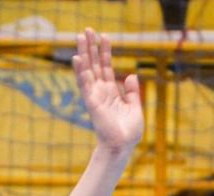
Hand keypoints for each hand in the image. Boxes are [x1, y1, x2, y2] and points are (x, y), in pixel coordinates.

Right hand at [74, 28, 142, 154]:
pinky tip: (77, 58)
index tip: (105, 36)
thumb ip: (133, 92)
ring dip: (83, 53)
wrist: (122, 147)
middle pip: (94, 64)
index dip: (106, 52)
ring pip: (87, 70)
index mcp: (111, 92)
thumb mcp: (136, 108)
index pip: (107, 67)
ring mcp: (95, 96)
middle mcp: (101, 92)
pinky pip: (84, 84)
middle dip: (91, 47)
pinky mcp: (92, 102)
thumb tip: (132, 75)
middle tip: (87, 30)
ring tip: (80, 36)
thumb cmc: (128, 132)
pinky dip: (80, 71)